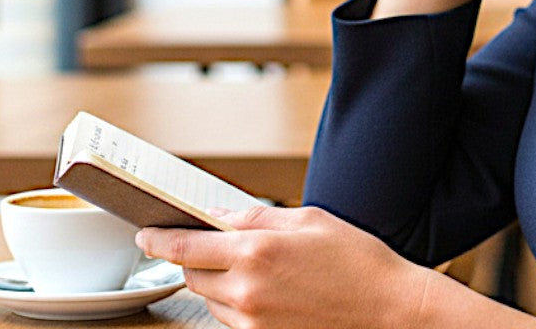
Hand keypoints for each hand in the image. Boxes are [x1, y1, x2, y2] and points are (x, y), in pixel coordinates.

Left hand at [136, 206, 427, 328]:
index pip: (187, 246)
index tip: (146, 234)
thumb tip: (222, 217)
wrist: (389, 309)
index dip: (159, 239)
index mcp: (257, 250)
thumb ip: (259, 216)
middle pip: (193, 275)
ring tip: (260, 268)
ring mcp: (254, 323)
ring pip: (211, 300)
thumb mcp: (309, 219)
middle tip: (218, 245)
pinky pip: (232, 321)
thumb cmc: (357, 261)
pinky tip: (269, 291)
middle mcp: (247, 290)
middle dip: (196, 257)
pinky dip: (237, 304)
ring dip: (218, 282)